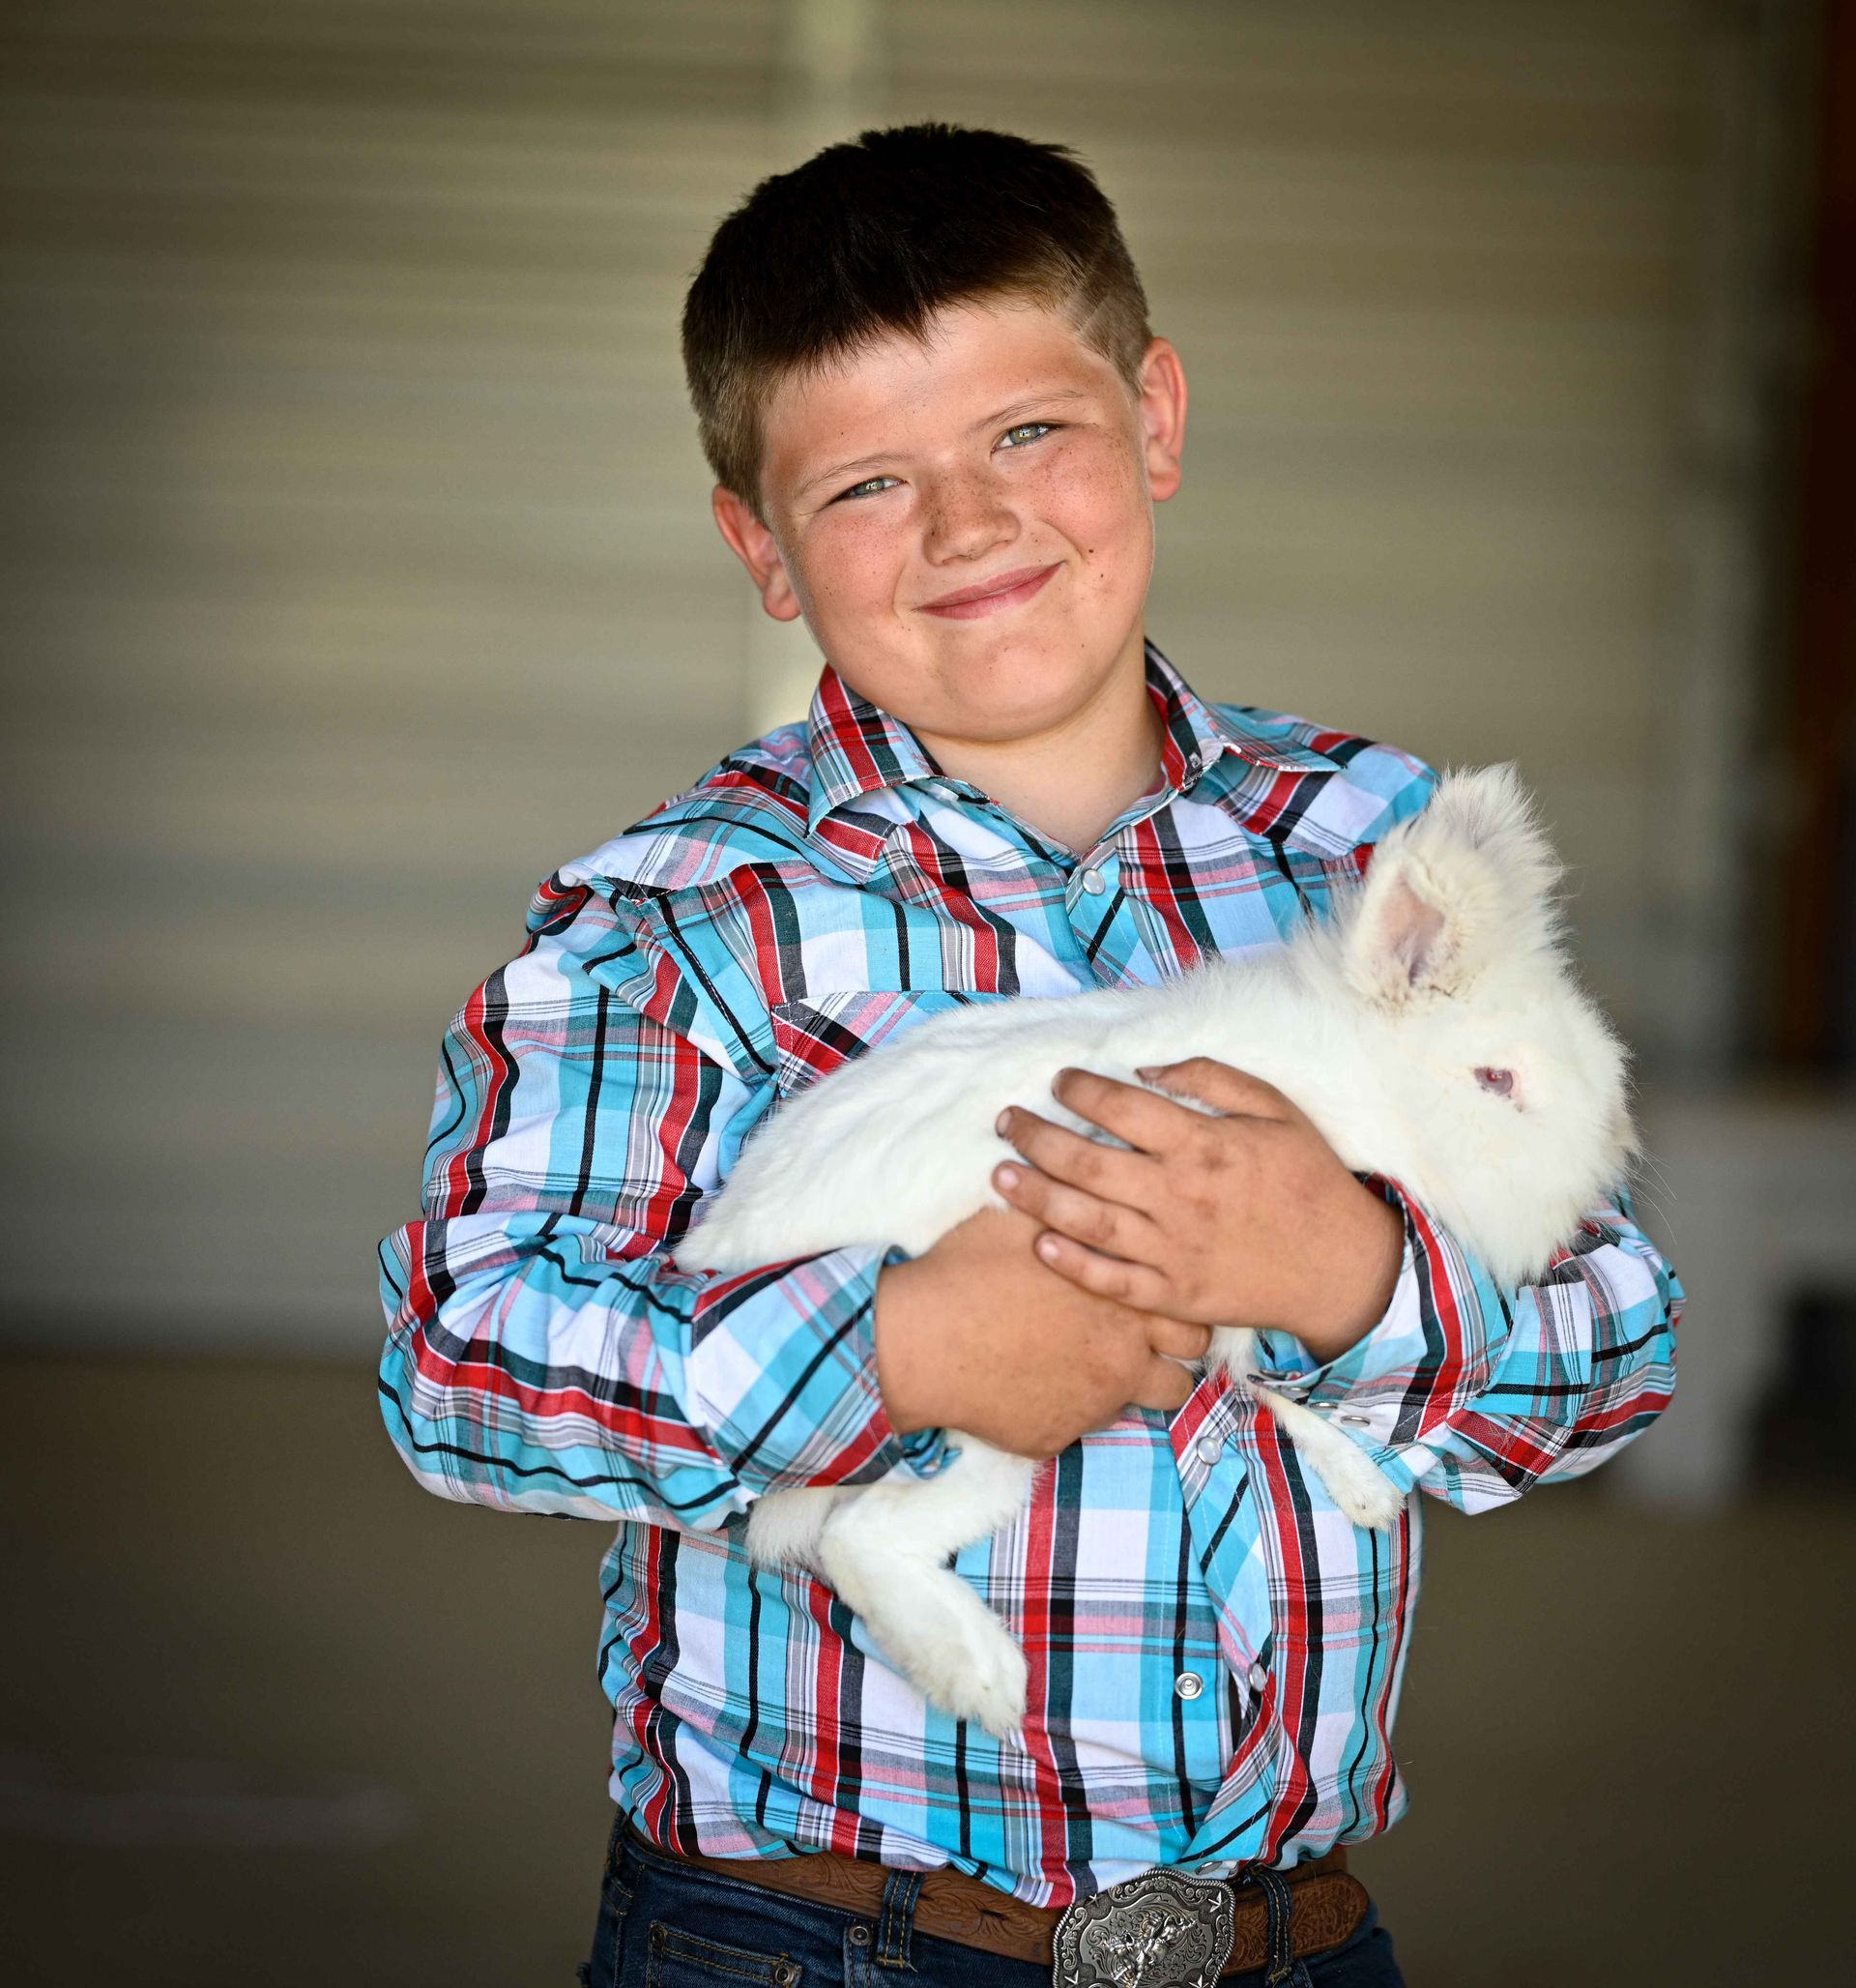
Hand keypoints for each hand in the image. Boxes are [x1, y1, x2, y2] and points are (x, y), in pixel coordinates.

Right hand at [873, 1203, 1213, 1458]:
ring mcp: (1098, 1400)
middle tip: (1149, 1328)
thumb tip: (1072, 1172)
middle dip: (1178, 1340)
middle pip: (1191, 1349)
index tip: (1159, 1286)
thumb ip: (1062, 1203)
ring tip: (1113, 1363)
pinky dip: (1078, 1408)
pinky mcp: (1062, 1436)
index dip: (1177, 1291)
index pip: (1187, 1296)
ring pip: (1162, 1398)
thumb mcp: (1019, 1219)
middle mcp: (1125, 1349)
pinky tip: (1049, 1385)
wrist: (921, 1342)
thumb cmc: (968, 1271)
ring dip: (1145, 1381)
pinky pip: (1091, 1426)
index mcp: (1121, 1289)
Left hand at [991, 1058, 1404, 1362]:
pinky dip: (1072, 1265)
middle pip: (1088, 1161)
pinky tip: (1039, 1244)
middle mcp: (1180, 1196)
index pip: (1122, 1106)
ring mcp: (1174, 1250)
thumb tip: (1145, 1068)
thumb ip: (1211, 1080)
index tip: (1058, 1081)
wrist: (1342, 1266)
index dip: (1080, 1089)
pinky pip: (1113, 1282)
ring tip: (999, 1175)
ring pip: (1087, 1220)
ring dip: (1036, 1195)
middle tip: (1006, 1120)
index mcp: (1204, 1144)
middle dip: (1036, 1136)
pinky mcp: (1175, 1295)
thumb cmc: (1308, 1179)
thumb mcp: (1276, 1110)